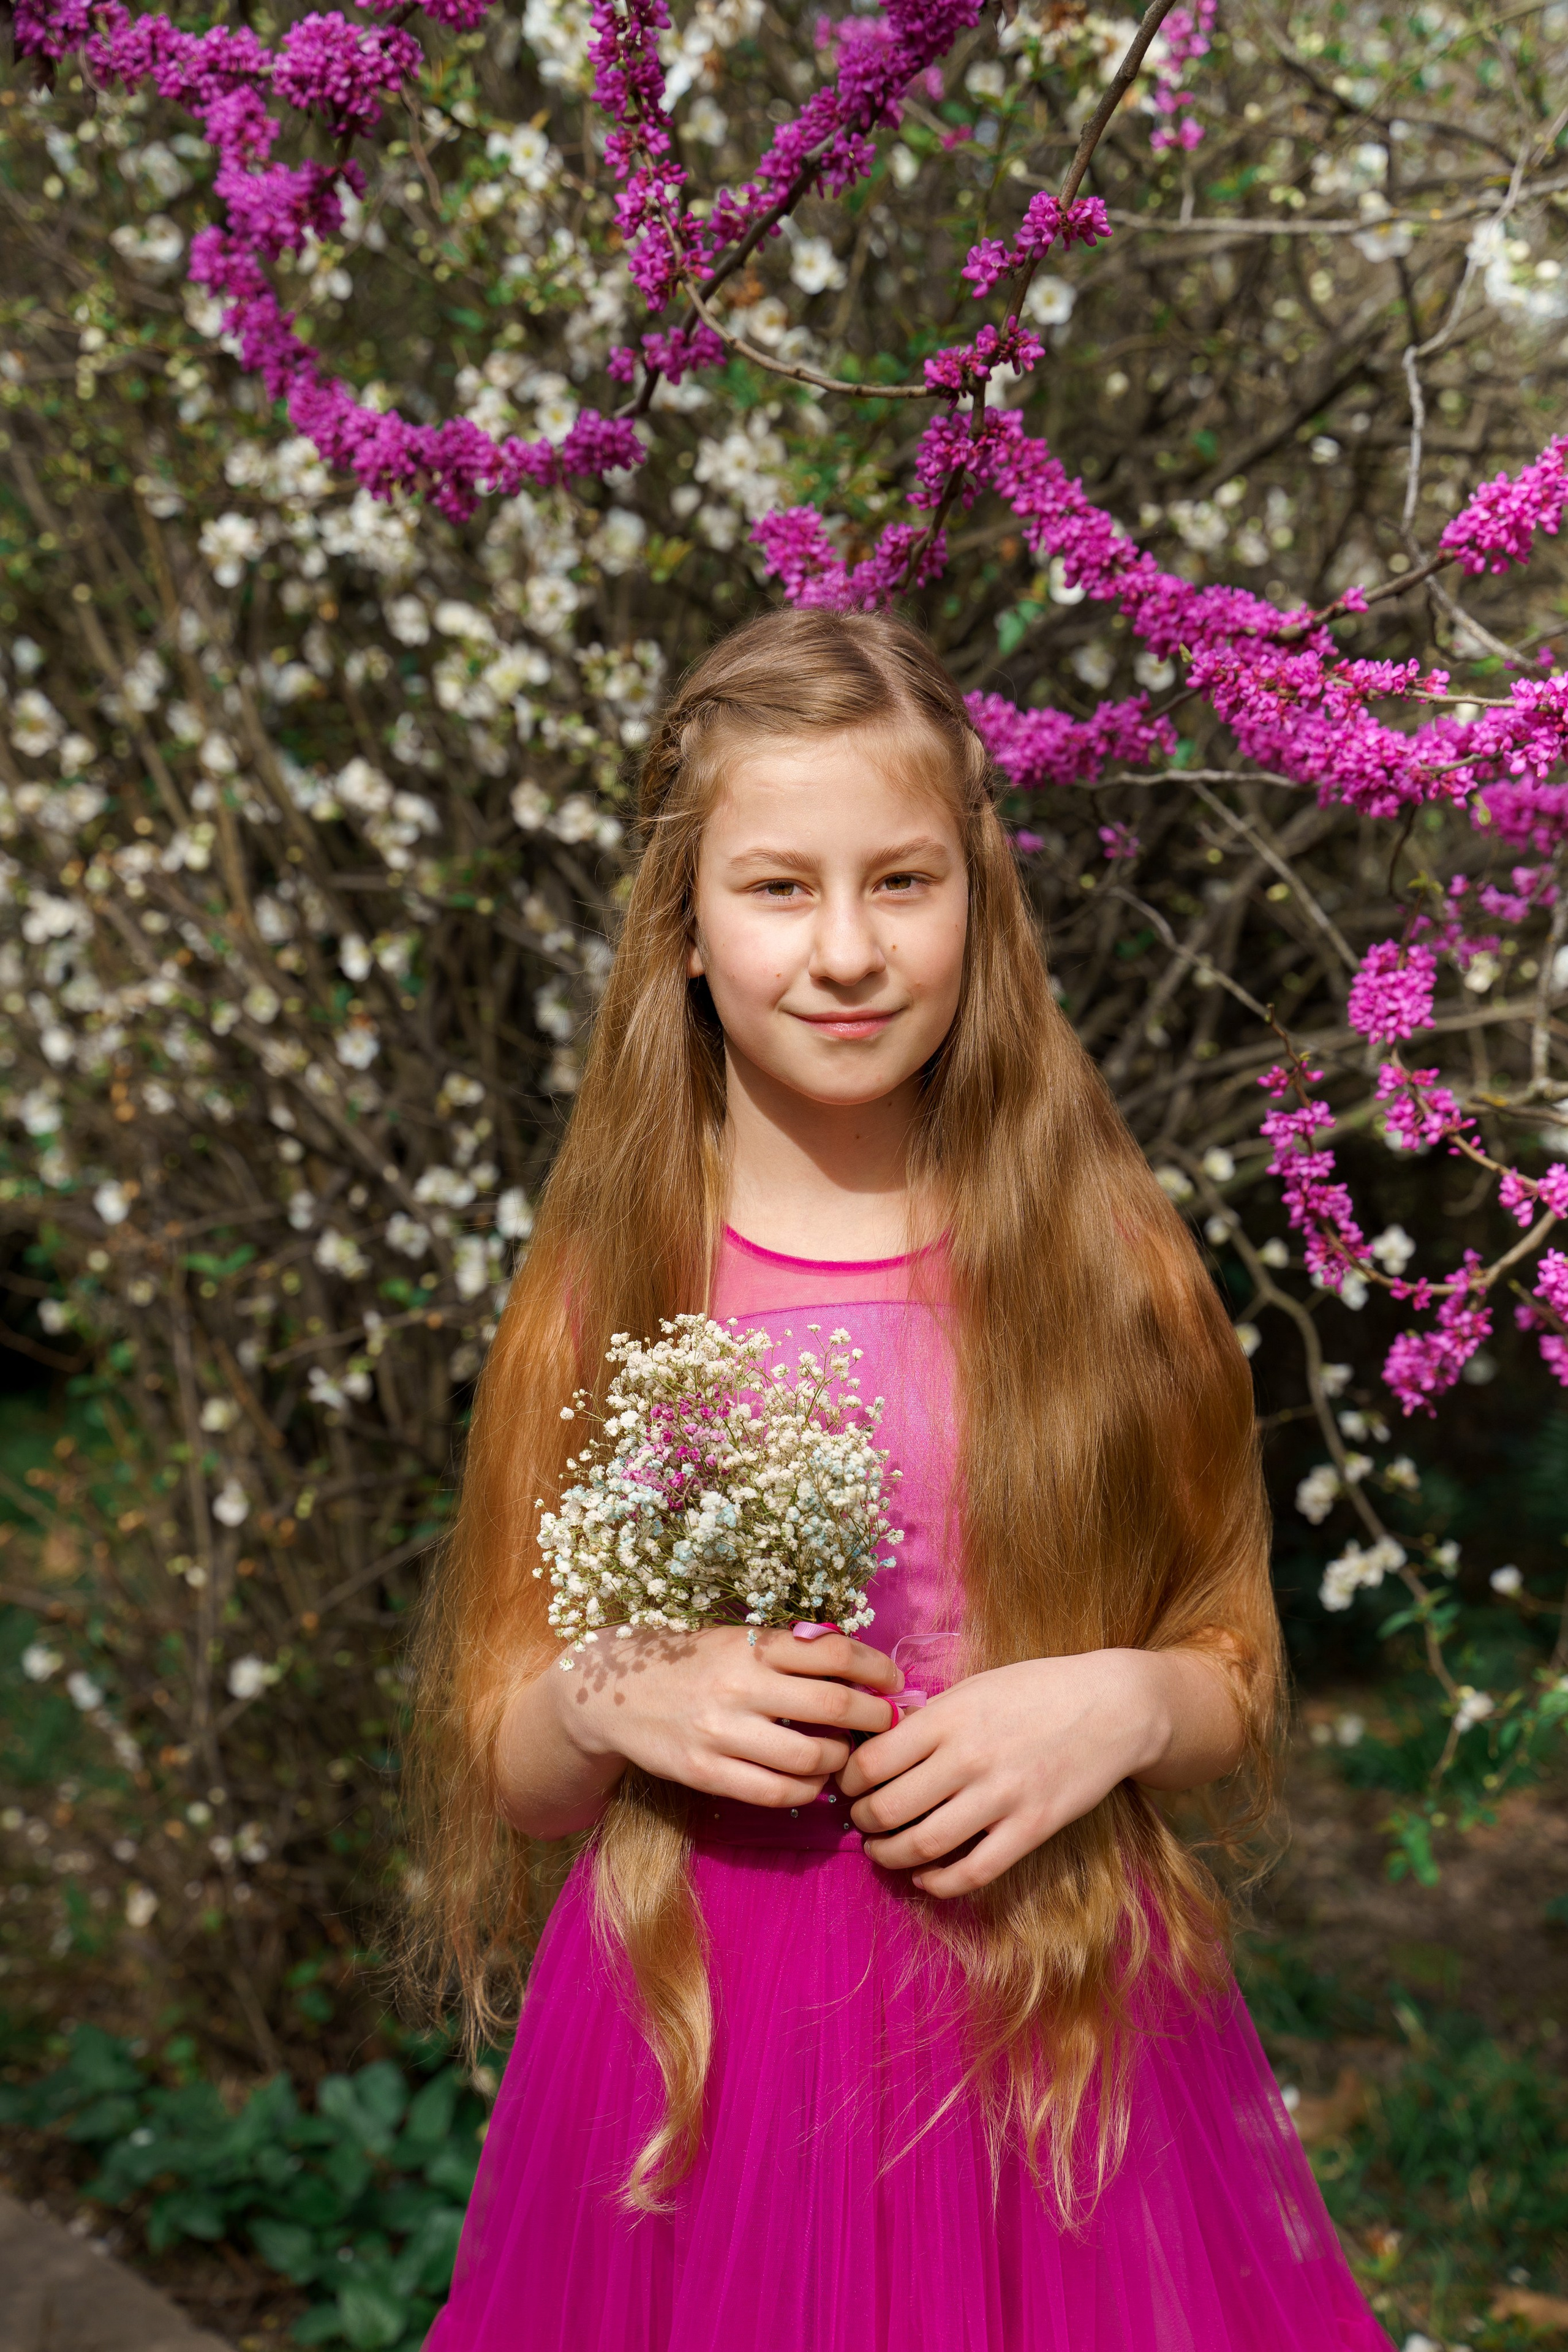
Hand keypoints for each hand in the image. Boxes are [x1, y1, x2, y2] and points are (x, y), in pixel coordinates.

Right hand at [548, 1624, 902, 1810]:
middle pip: (831, 1707)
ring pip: (809, 1758)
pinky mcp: (705, 1772)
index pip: (833, 1652)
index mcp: (751, 1645)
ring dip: (840, 1760)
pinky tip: (812, 1783)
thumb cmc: (690, 1662)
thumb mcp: (735, 1639)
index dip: (874, 1669)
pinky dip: (807, 1791)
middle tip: (885, 1723)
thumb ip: (788, 1650)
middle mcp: (739, 1686)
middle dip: (872, 1719)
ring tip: (843, 1754)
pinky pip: (775, 1793)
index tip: (893, 1681)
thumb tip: (855, 1664)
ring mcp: (721, 1732)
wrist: (613, 1693)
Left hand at [839, 1649, 1219, 1898]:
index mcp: (949, 1717)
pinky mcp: (1032, 1828)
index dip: (847, 1781)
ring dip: (890, 1855)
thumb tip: (879, 1743)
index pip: (872, 1761)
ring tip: (882, 1851)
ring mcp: (1002, 1797)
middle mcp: (969, 1758)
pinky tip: (926, 1875)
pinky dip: (938, 1882)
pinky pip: (973, 1871)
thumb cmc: (1038, 1690)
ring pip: (924, 1845)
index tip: (846, 1785)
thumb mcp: (975, 1687)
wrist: (1113, 1706)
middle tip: (860, 1822)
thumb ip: (930, 1717)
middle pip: (889, 1808)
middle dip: (863, 1822)